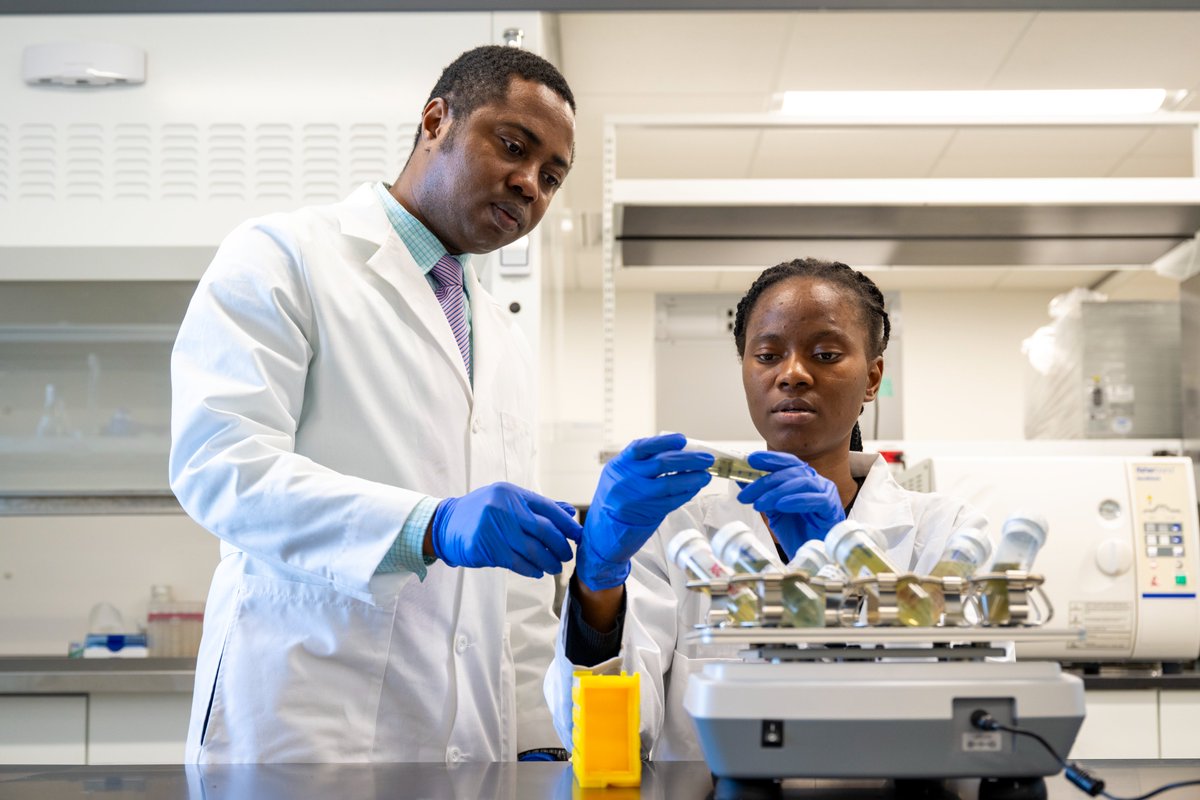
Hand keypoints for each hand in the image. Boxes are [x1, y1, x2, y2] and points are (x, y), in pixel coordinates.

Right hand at [430, 482, 582, 577]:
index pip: (547, 508)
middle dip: (560, 546)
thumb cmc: (482, 512)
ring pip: (531, 550)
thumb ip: (538, 507)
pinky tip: (538, 572)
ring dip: (548, 562)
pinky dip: (531, 569)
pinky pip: (515, 562)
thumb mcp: (507, 501)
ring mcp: (492, 528)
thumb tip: (569, 513)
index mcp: (511, 494)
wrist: (445, 524)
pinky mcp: (484, 547)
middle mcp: (502, 508)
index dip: (566, 524)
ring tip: (555, 567)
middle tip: (567, 556)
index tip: (578, 536)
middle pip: (543, 530)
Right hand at [576, 433, 713, 589]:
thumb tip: (676, 454)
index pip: (642, 447)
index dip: (664, 443)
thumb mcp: (619, 476)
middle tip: (706, 458)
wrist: (601, 533)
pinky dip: (686, 493)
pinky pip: (672, 501)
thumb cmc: (614, 501)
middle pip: (661, 463)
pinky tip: (695, 488)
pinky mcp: (646, 513)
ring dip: (692, 478)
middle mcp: (625, 479)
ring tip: (706, 475)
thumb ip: (641, 465)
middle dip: (688, 459)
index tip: (682, 440)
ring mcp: (635, 497)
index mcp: (618, 465)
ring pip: (670, 484)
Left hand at [737, 451, 844, 560]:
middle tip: (746, 495)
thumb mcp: (774, 511)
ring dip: (777, 493)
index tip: (750, 459)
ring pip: (801, 483)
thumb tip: (740, 478)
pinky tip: (781, 505)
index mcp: (802, 478)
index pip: (786, 462)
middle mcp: (815, 481)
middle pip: (790, 473)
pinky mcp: (832, 508)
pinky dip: (797, 500)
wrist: (812, 556)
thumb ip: (761, 494)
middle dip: (764, 482)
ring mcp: (826, 493)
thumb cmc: (797, 532)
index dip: (769, 459)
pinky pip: (816, 500)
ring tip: (759, 504)